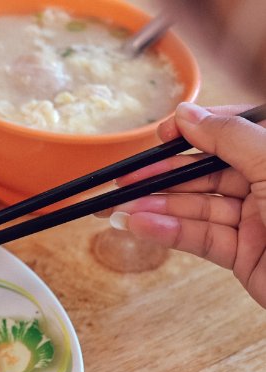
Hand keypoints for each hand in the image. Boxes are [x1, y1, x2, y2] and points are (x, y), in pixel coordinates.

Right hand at [99, 103, 265, 307]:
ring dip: (159, 208)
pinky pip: (203, 239)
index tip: (161, 134)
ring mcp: (258, 220)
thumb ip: (231, 137)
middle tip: (122, 181)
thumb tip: (188, 115)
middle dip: (163, 176)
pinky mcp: (246, 255)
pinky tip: (142, 226)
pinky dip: (171, 233)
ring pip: (199, 208)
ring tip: (120, 209)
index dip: (196, 131)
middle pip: (207, 174)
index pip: (235, 132)